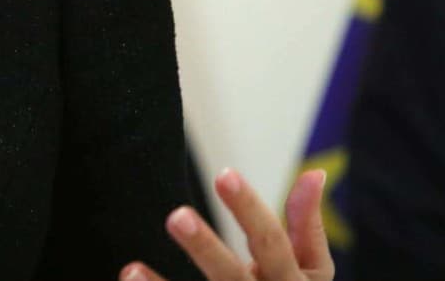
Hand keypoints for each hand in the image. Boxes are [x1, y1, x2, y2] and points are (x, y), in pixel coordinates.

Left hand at [121, 168, 333, 280]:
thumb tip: (314, 174)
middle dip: (206, 249)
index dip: (249, 209)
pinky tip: (131, 277)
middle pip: (232, 277)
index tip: (224, 173)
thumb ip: (307, 225)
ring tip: (131, 270)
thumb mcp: (312, 269)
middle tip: (177, 216)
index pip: (272, 242)